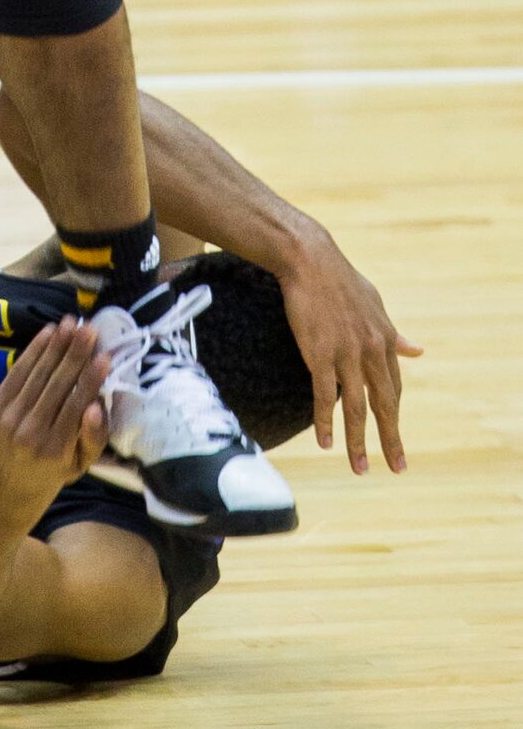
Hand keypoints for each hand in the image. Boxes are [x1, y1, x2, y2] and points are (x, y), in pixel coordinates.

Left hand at [0, 317, 110, 508]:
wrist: (12, 480)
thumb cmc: (56, 469)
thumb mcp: (82, 465)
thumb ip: (93, 438)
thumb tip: (97, 407)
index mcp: (55, 450)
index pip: (75, 407)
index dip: (90, 380)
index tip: (105, 356)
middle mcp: (29, 433)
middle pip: (56, 385)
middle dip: (75, 354)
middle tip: (90, 329)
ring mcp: (9, 417)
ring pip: (37, 373)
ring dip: (56, 345)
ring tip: (72, 323)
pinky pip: (18, 370)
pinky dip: (34, 349)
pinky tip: (49, 332)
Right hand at [276, 223, 421, 475]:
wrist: (309, 259)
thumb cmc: (339, 279)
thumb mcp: (376, 305)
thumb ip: (395, 333)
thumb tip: (419, 351)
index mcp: (385, 340)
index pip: (394, 388)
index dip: (394, 415)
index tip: (395, 439)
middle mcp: (371, 350)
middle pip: (383, 405)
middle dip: (390, 439)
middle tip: (396, 468)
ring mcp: (345, 353)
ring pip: (355, 407)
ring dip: (358, 442)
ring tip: (360, 468)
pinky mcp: (319, 353)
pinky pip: (323, 396)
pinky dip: (325, 422)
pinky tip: (325, 442)